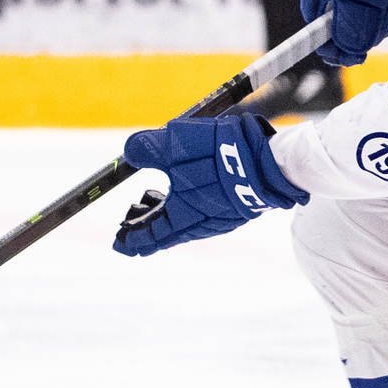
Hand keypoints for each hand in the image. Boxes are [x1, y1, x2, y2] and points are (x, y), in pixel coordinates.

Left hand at [113, 114, 306, 256]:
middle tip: (133, 224)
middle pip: (170, 232)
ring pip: (190, 224)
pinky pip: (208, 215)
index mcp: (182, 217)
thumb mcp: (172, 144)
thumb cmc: (218, 155)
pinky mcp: (239, 208)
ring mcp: (224, 219)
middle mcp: (202, 224)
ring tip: (158, 203)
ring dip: (171, 217)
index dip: (133, 239)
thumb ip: (147, 149)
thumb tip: (128, 152)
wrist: (268, 161)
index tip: (120, 243)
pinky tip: (192, 194)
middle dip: (149, 229)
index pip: (151, 236)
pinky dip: (192, 209)